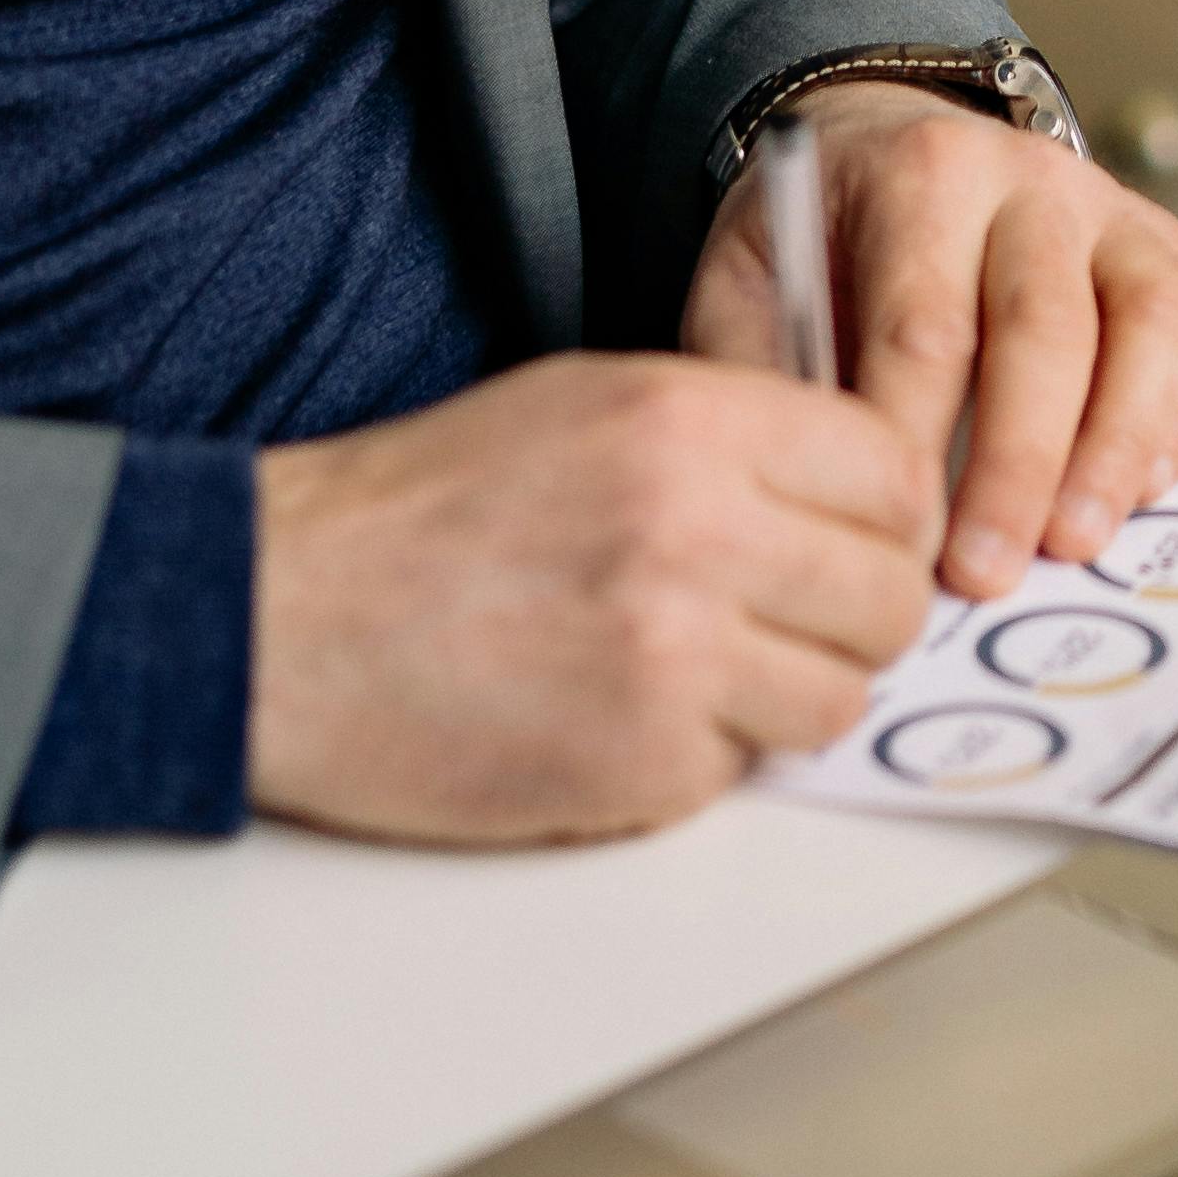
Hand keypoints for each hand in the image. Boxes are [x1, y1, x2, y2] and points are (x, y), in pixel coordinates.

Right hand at [250, 353, 934, 839]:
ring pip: (834, 701)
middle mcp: (696, 531)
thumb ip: (729, 436)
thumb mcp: (585, 404)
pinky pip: (737, 773)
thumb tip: (848, 488)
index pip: (895, 475)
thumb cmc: (418, 508)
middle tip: (794, 624)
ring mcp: (670, 657)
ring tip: (700, 675)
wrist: (281, 613)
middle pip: (889, 599)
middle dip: (855, 621)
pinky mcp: (634, 764)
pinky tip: (619, 717)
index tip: (864, 542)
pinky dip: (695, 759)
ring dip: (786, 700)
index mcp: (690, 423)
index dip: (892, 520)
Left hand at [681, 100, 1177, 601]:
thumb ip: (775, 377)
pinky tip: (1150, 488)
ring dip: (1119, 446)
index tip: (896, 543)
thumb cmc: (823, 238)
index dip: (916, 445)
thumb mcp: (755, 281)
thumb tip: (816, 500)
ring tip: (1078, 543)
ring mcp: (1113, 210)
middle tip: (988, 573)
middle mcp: (1030, 178)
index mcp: (920, 175)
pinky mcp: (1170, 248)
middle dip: (1019, 465)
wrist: (888, 140)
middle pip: (1043, 327)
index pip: (926, 325)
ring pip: (1150, 322)